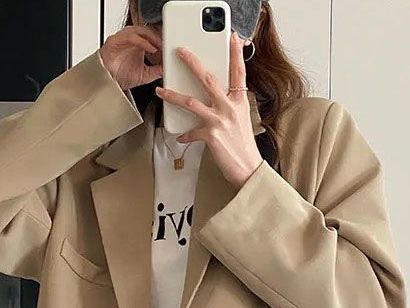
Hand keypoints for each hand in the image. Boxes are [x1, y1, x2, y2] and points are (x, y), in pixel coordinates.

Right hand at [100, 25, 162, 90]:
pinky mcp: (114, 41)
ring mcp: (122, 40)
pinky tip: (150, 48)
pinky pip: (130, 36)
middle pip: (146, 31)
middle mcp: (130, 41)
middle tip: (166, 46)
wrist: (107, 84)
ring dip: (151, 37)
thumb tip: (167, 69)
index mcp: (137, 46)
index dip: (160, 41)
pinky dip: (141, 41)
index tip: (169, 49)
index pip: (151, 37)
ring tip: (159, 46)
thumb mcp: (144, 76)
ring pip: (139, 30)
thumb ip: (156, 71)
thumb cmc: (120, 77)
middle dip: (157, 38)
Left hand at [154, 32, 263, 189]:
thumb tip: (217, 98)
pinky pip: (192, 131)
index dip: (236, 54)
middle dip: (193, 63)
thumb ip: (230, 105)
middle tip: (181, 52)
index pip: (239, 72)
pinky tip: (180, 136)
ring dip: (173, 95)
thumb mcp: (242, 120)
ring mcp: (220, 121)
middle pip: (209, 79)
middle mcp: (230, 108)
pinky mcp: (211, 136)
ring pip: (192, 102)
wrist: (248, 168)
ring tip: (161, 91)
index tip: (234, 38)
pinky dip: (185, 134)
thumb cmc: (243, 145)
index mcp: (240, 101)